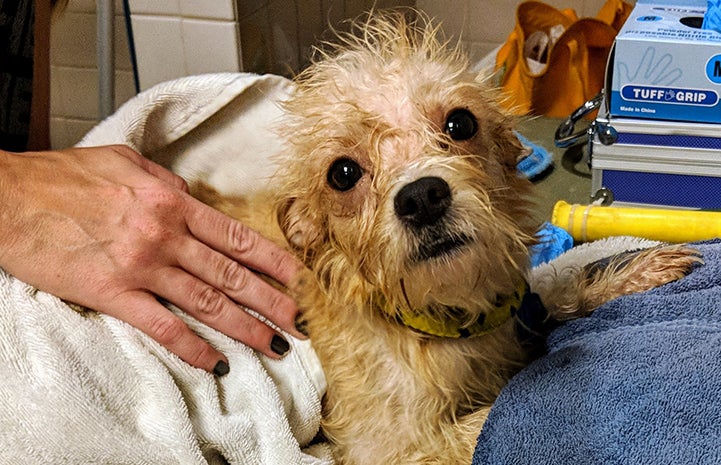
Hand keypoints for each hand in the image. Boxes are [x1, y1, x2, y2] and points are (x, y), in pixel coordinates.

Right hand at [0, 145, 305, 374]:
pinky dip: (191, 347)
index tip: (299, 277)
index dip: (273, 259)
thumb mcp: (126, 163)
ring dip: (245, 326)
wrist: (7, 197)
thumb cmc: (62, 177)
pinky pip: (161, 326)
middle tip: (301, 320)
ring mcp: (142, 267)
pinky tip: (215, 362)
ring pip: (207, 302)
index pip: (236, 236)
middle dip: (272, 299)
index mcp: (171, 202)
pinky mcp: (112, 293)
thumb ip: (166, 181)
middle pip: (232, 274)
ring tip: (274, 344)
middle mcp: (165, 235)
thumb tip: (191, 194)